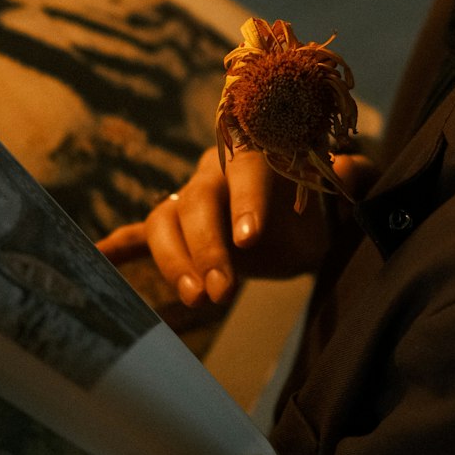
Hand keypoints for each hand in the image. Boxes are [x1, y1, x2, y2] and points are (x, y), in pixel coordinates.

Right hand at [96, 146, 374, 307]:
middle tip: (222, 292)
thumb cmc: (315, 198)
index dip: (246, 203)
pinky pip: (141, 234)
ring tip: (196, 300)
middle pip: (199, 202)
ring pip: (166, 221)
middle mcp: (215, 172)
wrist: (295, 214)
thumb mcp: (340, 189)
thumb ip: (352, 176)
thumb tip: (356, 167)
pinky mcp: (174, 229)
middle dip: (207, 248)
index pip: (248, 172)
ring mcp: (190, 199)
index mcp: (257, 154)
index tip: (250, 240)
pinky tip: (98, 258)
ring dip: (175, 261)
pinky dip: (120, 246)